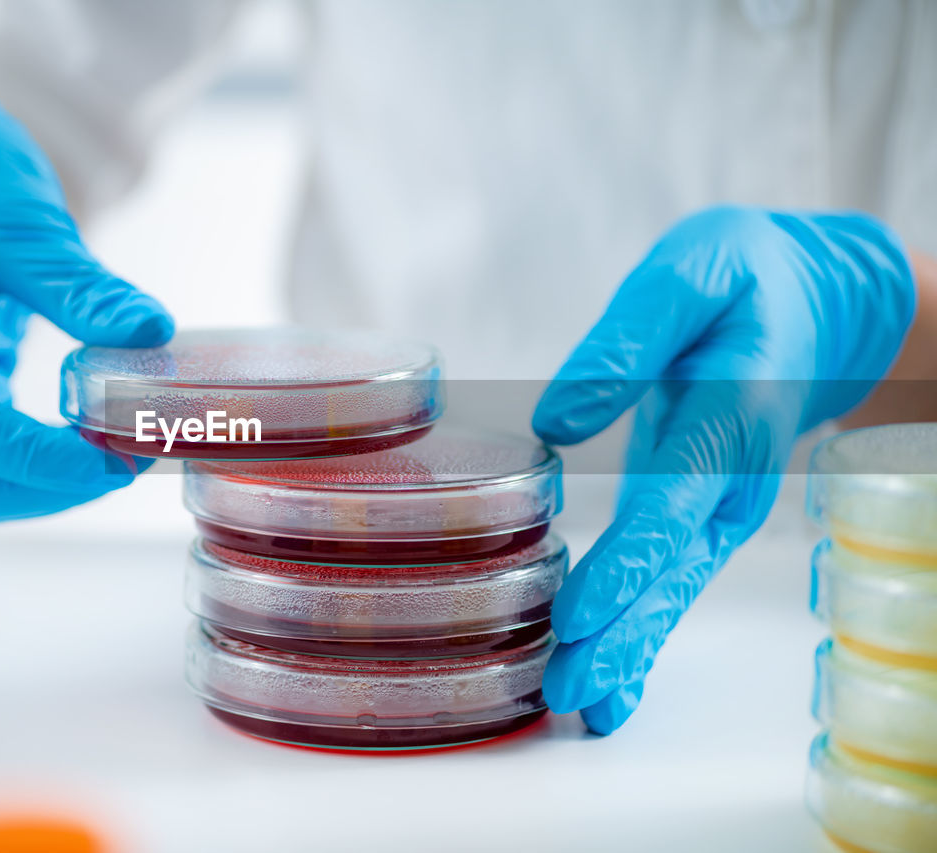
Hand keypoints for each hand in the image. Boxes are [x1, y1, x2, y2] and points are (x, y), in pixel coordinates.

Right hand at [0, 50, 173, 519]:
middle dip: (41, 487)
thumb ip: (82, 289)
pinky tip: (87, 443)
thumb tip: (152, 333)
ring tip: (115, 454)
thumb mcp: (21, 221)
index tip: (115, 459)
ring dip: (38, 483)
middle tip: (126, 463)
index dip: (37, 459)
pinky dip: (30, 460)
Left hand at [533, 205, 914, 732]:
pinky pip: (671, 578)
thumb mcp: (690, 275)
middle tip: (565, 688)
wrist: (815, 304)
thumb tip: (559, 418)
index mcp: (727, 417)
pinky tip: (611, 681)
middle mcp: (727, 478)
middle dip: (619, 633)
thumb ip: (628, 341)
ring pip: (673, 587)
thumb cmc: (745, 280)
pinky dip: (641, 631)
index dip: (626, 564)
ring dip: (627, 647)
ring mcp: (718, 503)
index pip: (671, 504)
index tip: (579, 617)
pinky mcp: (699, 511)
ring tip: (578, 702)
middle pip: (671, 567)